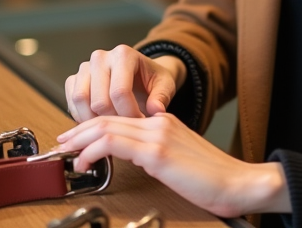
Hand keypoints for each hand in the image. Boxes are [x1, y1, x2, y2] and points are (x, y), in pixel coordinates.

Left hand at [54, 113, 291, 217]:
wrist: (238, 182)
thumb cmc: (215, 178)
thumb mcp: (180, 159)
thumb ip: (158, 153)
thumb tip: (137, 159)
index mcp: (164, 122)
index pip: (120, 118)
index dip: (93, 126)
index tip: (77, 138)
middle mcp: (159, 122)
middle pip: (108, 118)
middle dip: (79, 129)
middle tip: (62, 141)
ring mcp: (158, 134)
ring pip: (107, 126)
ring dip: (81, 138)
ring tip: (67, 152)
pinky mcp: (158, 152)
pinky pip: (115, 143)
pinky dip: (93, 149)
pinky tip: (84, 161)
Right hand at [64, 45, 184, 121]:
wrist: (139, 74)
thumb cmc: (151, 80)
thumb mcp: (165, 85)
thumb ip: (162, 97)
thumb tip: (156, 111)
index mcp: (124, 54)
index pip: (119, 91)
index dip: (129, 114)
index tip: (139, 123)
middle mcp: (100, 57)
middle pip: (99, 100)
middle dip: (113, 120)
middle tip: (126, 127)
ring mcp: (85, 67)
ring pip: (80, 101)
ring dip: (95, 121)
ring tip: (112, 126)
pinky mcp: (74, 79)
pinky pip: (71, 103)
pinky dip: (82, 117)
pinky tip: (99, 122)